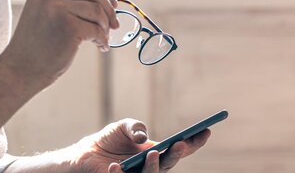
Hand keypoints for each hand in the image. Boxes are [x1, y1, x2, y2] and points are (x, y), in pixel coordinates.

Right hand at [0, 0, 118, 90]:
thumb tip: (108, 0)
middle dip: (108, 9)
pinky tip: (100, 47)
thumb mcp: (46, 13)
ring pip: (97, 11)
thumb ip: (68, 2)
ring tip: (102, 40)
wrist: (20, 70)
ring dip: (105, 27)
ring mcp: (58, 8)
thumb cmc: (37, 45)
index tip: (112, 7)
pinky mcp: (69, 26)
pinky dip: (103, 39)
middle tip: (115, 25)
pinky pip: (97, 29)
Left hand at [68, 119, 210, 172]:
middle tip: (178, 143)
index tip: (206, 130)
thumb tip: (143, 138)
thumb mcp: (123, 126)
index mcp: (158, 151)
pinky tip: (114, 166)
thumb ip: (135, 127)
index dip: (195, 142)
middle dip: (177, 153)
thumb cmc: (110, 139)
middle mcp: (152, 166)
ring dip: (154, 167)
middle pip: (170, 163)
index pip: (181, 149)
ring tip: (151, 153)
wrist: (88, 153)